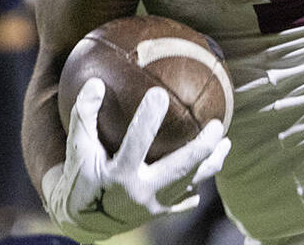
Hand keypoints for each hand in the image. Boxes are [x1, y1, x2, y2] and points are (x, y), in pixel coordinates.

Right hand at [41, 78, 230, 241]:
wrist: (83, 222)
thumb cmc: (80, 177)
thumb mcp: (77, 148)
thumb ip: (85, 115)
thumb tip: (95, 82)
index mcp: (118, 174)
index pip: (136, 143)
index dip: (147, 119)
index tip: (159, 92)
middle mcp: (140, 193)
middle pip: (180, 168)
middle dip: (201, 147)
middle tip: (217, 125)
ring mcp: (154, 206)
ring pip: (191, 183)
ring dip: (211, 163)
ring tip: (225, 142)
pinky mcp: (161, 213)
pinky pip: (186, 199)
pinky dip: (198, 182)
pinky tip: (208, 166)